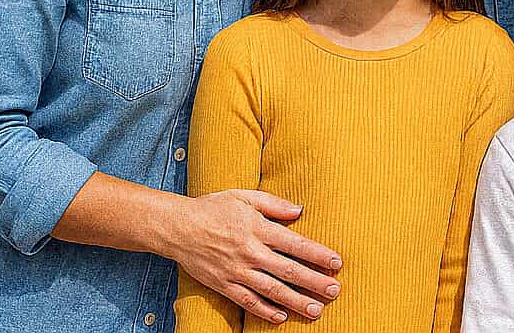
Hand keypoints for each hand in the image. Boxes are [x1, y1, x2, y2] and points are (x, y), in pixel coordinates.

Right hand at [168, 189, 343, 324]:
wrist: (176, 227)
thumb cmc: (213, 207)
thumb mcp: (244, 196)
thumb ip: (274, 203)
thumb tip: (300, 210)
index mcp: (258, 228)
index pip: (295, 244)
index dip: (317, 254)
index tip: (336, 262)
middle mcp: (250, 252)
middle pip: (288, 270)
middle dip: (314, 282)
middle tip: (335, 291)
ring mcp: (236, 271)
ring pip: (271, 290)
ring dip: (296, 301)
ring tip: (316, 310)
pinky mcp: (223, 285)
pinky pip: (247, 301)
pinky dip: (264, 311)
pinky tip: (281, 318)